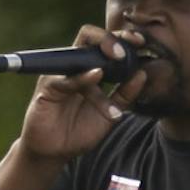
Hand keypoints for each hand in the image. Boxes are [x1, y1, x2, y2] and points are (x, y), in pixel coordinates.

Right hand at [16, 25, 147, 162]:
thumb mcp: (110, 113)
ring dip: (100, 54)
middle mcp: (73, 68)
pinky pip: (65, 78)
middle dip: (111, 38)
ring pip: (79, 55)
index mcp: (89, 70)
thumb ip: (125, 96)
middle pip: (89, 38)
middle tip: (131, 44)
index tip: (142, 42)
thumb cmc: (80, 130)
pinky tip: (97, 75)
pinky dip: (82, 77)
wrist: (56, 151)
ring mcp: (59, 75)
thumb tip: (142, 75)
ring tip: (119, 58)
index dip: (122, 39)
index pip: (104, 45)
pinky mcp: (47, 88)